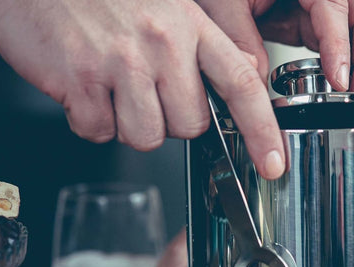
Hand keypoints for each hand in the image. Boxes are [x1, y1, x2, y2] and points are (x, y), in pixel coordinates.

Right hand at [0, 0, 286, 177]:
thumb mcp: (160, 7)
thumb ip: (192, 51)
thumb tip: (214, 101)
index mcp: (188, 24)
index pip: (241, 84)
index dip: (262, 131)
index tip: (272, 164)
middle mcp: (161, 43)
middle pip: (190, 125)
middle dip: (168, 121)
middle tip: (141, 90)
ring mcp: (120, 62)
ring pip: (146, 137)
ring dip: (126, 124)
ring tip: (108, 87)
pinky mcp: (81, 80)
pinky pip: (98, 132)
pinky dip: (88, 121)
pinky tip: (81, 89)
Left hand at [197, 0, 353, 92]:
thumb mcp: (223, 2)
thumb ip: (239, 39)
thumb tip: (256, 83)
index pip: (335, 6)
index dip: (340, 45)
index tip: (338, 79)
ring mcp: (320, 2)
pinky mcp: (312, 19)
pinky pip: (336, 44)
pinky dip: (338, 67)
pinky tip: (336, 91)